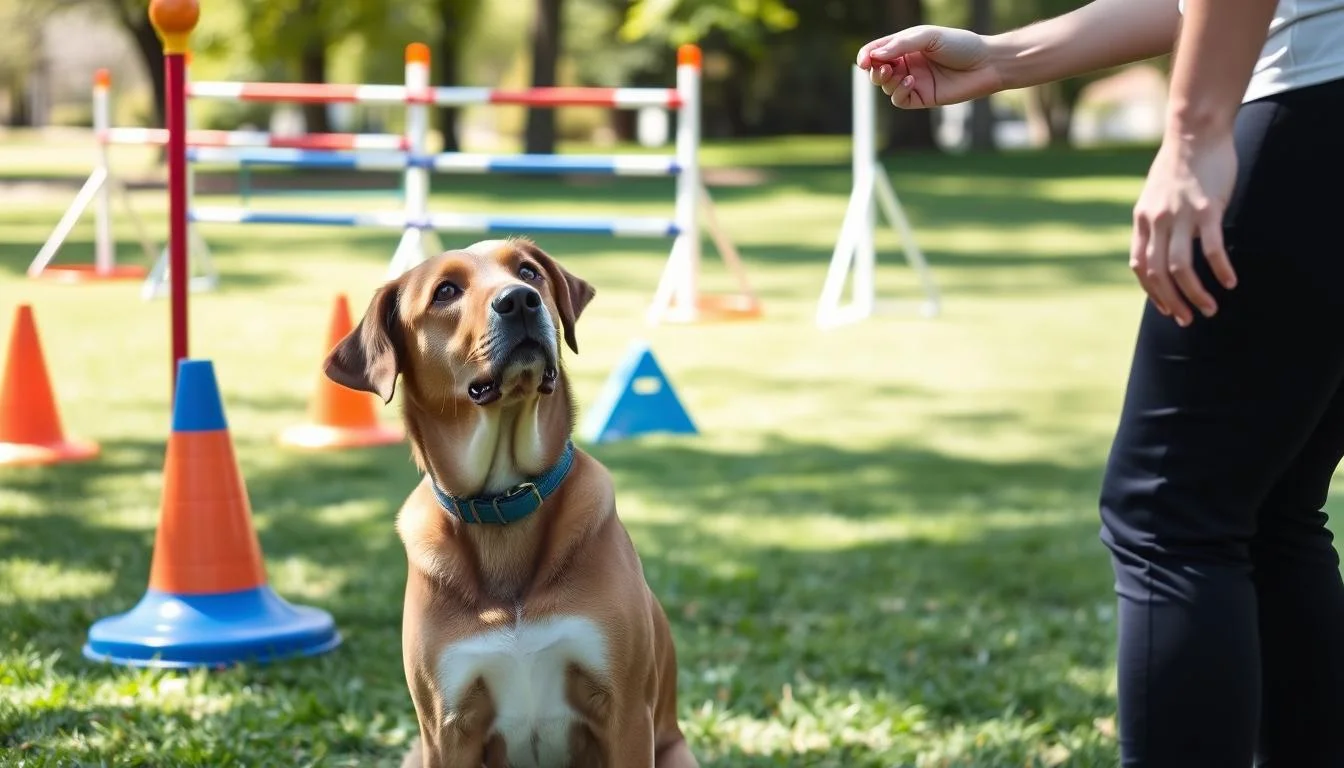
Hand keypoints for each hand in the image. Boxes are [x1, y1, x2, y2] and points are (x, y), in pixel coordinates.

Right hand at [856, 25, 1003, 108]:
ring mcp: (913, 82)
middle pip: (877, 70)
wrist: (985, 64)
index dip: (866, 55)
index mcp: (906, 46)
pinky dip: (899, 91)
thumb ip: (901, 44)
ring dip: (886, 80)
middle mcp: (907, 64)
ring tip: (897, 73)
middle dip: (874, 70)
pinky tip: (910, 81)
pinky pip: (899, 99)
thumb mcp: (928, 37)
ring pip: (886, 86)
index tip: (863, 60)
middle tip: (881, 67)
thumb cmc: (960, 45)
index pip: (877, 51)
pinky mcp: (921, 98)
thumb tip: (874, 56)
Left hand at [1130, 128, 1237, 325]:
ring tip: (1210, 309)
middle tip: (1187, 319)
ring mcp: (1181, 216)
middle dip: (1172, 302)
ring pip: (1181, 267)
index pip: (1140, 266)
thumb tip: (1159, 249)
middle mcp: (1156, 221)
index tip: (1166, 307)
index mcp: (1142, 220)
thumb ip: (1154, 223)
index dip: (1151, 291)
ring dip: (1195, 294)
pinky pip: (1211, 248)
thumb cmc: (1178, 166)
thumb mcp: (1154, 197)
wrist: (1195, 132)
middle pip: (1157, 274)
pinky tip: (1230, 282)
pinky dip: (1220, 270)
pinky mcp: (1207, 209)